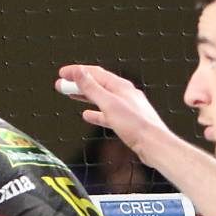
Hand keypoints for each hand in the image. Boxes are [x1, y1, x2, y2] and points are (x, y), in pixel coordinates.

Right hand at [57, 64, 175, 154]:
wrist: (153, 144)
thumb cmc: (136, 124)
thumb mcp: (109, 103)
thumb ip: (92, 88)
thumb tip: (79, 72)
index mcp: (120, 86)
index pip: (95, 73)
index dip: (77, 71)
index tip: (63, 73)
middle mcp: (124, 94)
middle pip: (97, 84)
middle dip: (78, 83)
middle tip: (63, 84)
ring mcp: (125, 107)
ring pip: (100, 98)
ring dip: (85, 95)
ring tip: (72, 95)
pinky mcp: (125, 121)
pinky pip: (106, 113)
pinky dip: (95, 112)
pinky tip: (88, 115)